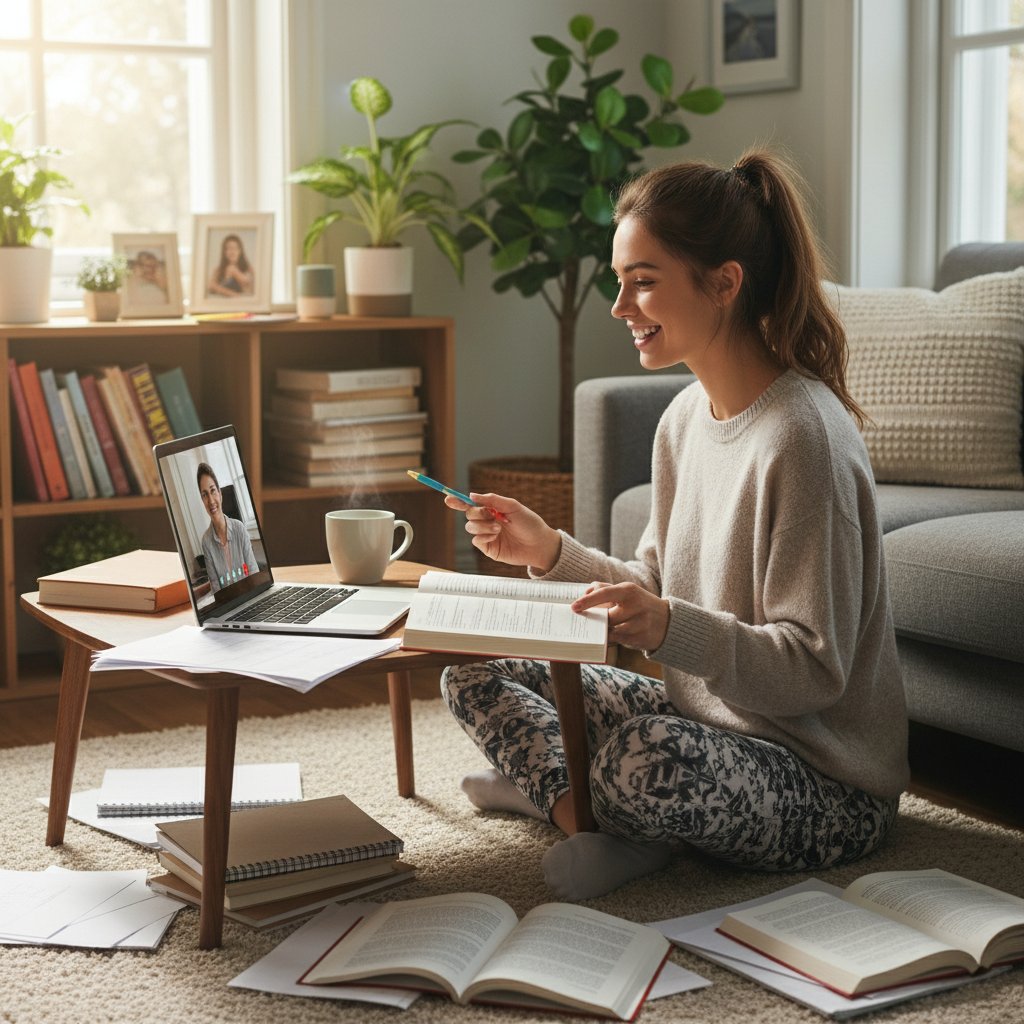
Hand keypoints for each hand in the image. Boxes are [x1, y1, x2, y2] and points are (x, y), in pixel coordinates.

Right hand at [443, 491, 561, 570]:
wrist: (539, 544)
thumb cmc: (530, 523)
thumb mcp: (513, 506)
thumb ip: (493, 499)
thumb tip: (472, 495)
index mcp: (493, 509)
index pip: (471, 504)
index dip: (458, 501)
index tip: (448, 498)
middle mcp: (487, 521)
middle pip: (469, 514)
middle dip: (477, 513)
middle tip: (491, 514)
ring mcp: (487, 535)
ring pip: (470, 527)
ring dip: (482, 526)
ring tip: (498, 528)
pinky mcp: (488, 548)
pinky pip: (476, 540)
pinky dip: (483, 536)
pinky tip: (495, 536)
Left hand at [571, 581, 668, 651]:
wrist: (667, 622)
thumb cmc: (639, 604)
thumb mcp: (626, 591)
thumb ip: (604, 589)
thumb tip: (584, 593)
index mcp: (629, 590)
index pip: (604, 593)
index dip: (587, 601)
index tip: (573, 607)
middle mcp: (635, 606)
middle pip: (605, 616)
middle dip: (596, 620)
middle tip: (586, 621)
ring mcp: (639, 624)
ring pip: (610, 631)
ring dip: (603, 631)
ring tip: (600, 629)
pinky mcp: (640, 639)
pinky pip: (617, 641)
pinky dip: (611, 640)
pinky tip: (612, 636)